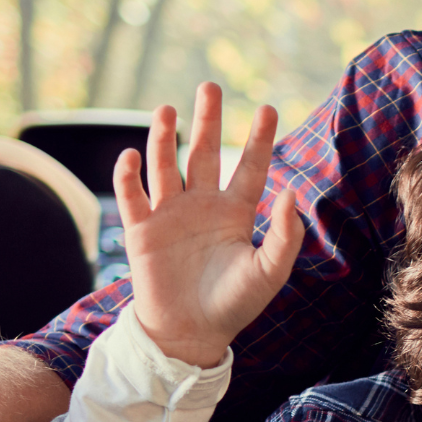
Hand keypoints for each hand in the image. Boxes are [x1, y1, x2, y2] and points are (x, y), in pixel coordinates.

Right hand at [117, 83, 304, 367]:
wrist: (190, 334)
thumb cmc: (233, 306)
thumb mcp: (269, 273)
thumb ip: (285, 236)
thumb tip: (292, 192)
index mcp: (235, 213)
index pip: (249, 167)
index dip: (258, 139)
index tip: (268, 107)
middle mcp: (202, 206)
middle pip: (203, 153)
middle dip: (206, 120)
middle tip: (209, 87)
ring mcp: (170, 215)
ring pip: (165, 166)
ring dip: (163, 138)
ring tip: (168, 109)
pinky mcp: (141, 231)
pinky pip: (133, 197)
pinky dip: (129, 176)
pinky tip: (131, 155)